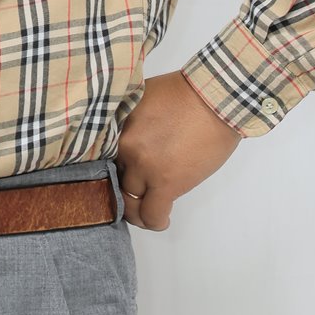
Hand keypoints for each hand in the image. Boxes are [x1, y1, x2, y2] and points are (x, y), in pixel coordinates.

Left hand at [114, 71, 243, 230]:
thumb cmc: (185, 92)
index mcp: (117, 128)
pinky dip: (154, 222)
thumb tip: (125, 135)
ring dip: (137, 210)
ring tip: (147, 211)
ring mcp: (144, 168)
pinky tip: (161, 220)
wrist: (213, 98)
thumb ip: (128, 120)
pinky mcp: (166, 183)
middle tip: (137, 194)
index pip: (101, 161)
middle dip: (125, 188)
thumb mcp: (141, 97)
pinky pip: (152, 214)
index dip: (112, 171)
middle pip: (114, 181)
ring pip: (129, 202)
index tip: (122, 176)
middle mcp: (125, 149)